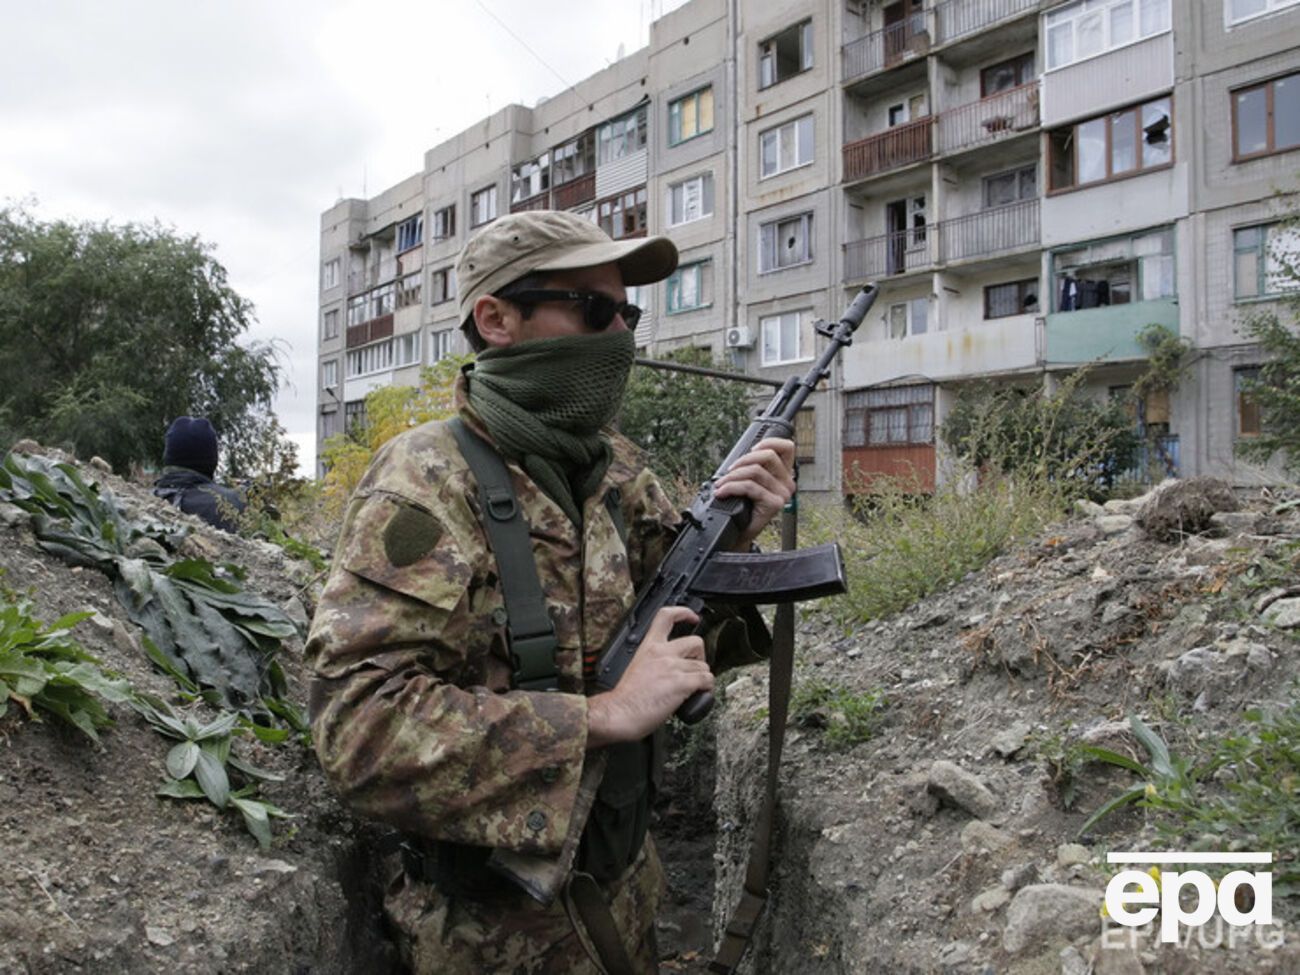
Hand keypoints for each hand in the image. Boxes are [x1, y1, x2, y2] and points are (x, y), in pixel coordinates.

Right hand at [587, 606, 712, 746]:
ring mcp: (673, 667)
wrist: (620, 712)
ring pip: (703, 666)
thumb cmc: (625, 697)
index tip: (693, 617)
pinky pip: (707, 680)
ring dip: (702, 677)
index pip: (666, 616)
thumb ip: (654, 661)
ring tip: (692, 687)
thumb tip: (668, 668)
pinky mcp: (682, 682)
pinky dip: (707, 688)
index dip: (684, 612)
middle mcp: (662, 653)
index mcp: (649, 647)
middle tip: (694, 666)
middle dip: (700, 655)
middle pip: (695, 642)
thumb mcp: (636, 666)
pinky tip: (699, 694)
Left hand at [713, 436, 795, 548]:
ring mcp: (782, 494)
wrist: (741, 533)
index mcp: (783, 474)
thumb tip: (739, 456)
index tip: (751, 449)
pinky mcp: (774, 504)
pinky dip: (731, 487)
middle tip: (729, 470)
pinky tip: (722, 492)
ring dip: (732, 476)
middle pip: (769, 456)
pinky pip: (750, 487)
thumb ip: (752, 467)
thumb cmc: (744, 508)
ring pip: (755, 471)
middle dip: (744, 459)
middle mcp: (787, 483)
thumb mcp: (750, 483)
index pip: (787, 447)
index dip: (769, 442)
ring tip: (721, 484)